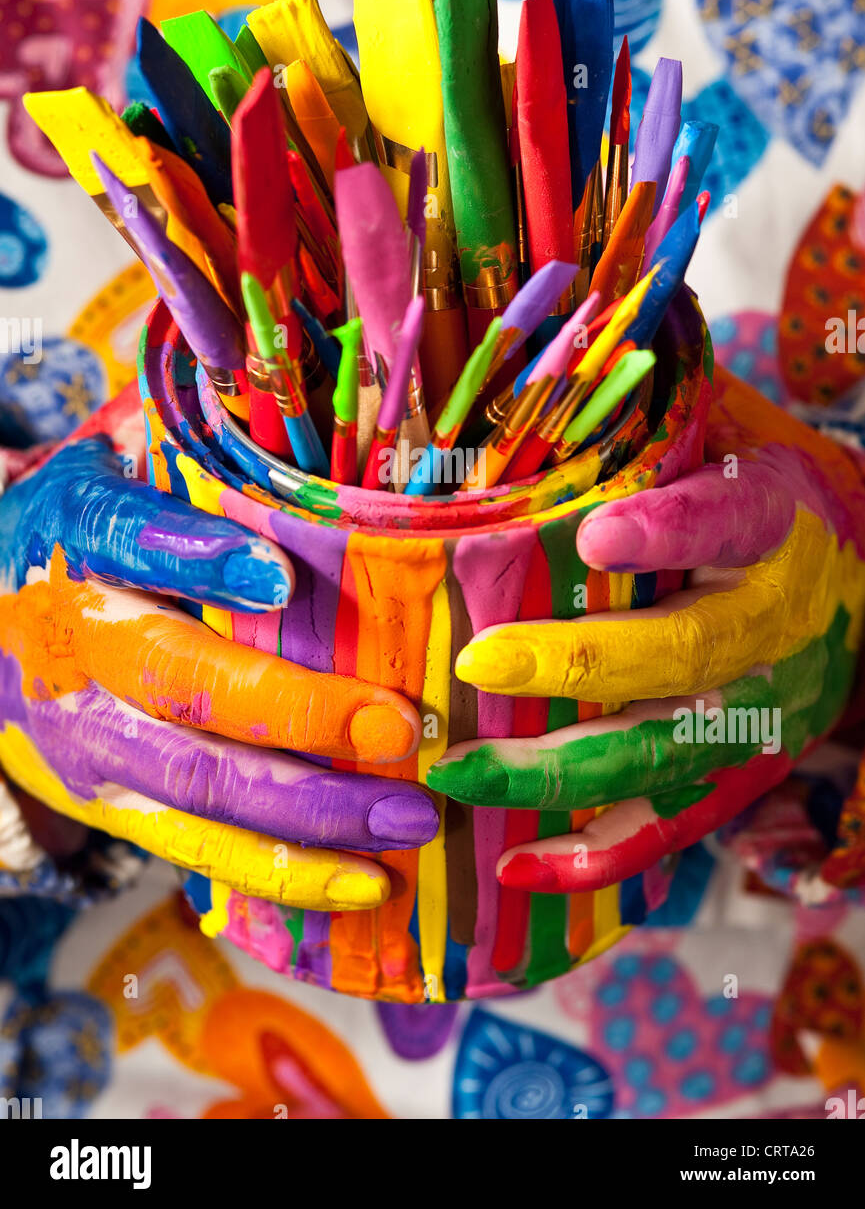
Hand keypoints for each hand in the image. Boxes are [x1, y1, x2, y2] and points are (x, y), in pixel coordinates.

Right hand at [0, 432, 434, 910]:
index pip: (115, 536)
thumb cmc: (76, 529)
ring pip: (192, 783)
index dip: (189, 554)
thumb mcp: (105, 461)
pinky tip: (362, 880)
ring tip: (408, 820)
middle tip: (399, 726)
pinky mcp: (106, 798)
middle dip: (293, 712)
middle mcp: (68, 644)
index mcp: (64, 537)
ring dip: (307, 812)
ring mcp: (83, 735)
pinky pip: (192, 847)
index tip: (275, 571)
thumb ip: (184, 442)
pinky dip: (279, 871)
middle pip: (174, 682)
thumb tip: (285, 383)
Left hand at [428, 366, 864, 894]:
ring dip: (562, 770)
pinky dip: (594, 857)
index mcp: (782, 521)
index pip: (731, 521)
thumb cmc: (763, 486)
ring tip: (463, 771)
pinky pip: (672, 828)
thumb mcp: (731, 428)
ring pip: (670, 754)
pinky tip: (513, 865)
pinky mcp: (745, 774)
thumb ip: (655, 419)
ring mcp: (768, 712)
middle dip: (583, 663)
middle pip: (689, 653)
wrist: (863, 568)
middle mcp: (783, 624)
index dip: (671, 530)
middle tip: (484, 661)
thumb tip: (539, 375)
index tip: (600, 538)